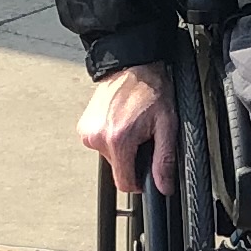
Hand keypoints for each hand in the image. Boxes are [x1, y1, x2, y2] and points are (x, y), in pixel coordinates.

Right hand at [77, 65, 175, 195]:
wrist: (131, 65)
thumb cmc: (150, 89)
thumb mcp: (167, 125)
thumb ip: (164, 159)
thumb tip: (163, 185)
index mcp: (117, 139)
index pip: (125, 183)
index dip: (140, 181)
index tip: (148, 168)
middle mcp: (97, 137)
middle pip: (118, 169)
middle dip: (132, 158)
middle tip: (143, 136)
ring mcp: (87, 132)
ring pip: (109, 157)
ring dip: (122, 148)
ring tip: (132, 125)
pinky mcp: (83, 127)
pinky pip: (100, 144)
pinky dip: (111, 138)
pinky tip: (120, 122)